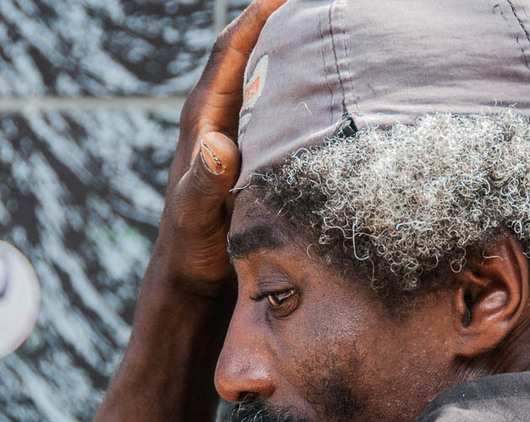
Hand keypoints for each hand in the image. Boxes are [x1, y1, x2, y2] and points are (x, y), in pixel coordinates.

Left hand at [156, 0, 287, 296]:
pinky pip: (269, 108)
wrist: (190, 270)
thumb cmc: (192, 244)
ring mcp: (231, 132)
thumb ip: (203, 181)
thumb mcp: (196, 214)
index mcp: (203, 119)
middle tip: (314, 6)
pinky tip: (316, 91)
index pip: (228, 53)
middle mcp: (216, 117)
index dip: (254, 18)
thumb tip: (217, 144)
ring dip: (285, 52)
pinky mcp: (245, 151)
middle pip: (245, 54)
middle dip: (275, 22)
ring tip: (322, 34)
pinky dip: (290, 89)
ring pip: (259, 79)